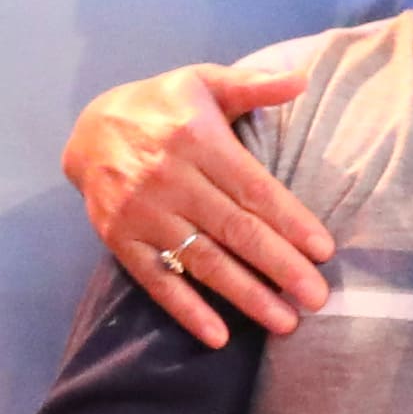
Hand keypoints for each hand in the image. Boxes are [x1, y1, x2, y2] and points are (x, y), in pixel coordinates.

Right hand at [66, 61, 338, 343]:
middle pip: (234, 229)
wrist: (88, 128)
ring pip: (202, 259)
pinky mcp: (120, 240)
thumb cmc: (162, 106)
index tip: (324, 250)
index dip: (289, 220)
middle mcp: (168, 178)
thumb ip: (253, 84)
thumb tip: (302, 78)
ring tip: (286, 322)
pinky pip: (157, 280)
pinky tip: (218, 335)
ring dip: (245, 295)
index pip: (252, 188)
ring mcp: (141, 213)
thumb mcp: (203, 82)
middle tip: (318, 297)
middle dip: (279, 266)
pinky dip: (186, 309)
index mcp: (195, 138)